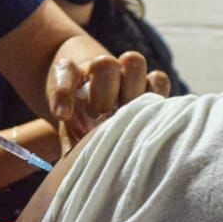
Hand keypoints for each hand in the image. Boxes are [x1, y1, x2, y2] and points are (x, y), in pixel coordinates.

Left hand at [49, 51, 170, 147]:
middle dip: (103, 91)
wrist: (98, 112)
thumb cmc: (81, 127)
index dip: (63, 91)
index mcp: (73, 77)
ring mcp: (125, 74)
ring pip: (133, 61)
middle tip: (99, 114)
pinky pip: (159, 79)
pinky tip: (148, 116)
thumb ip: (67, 141)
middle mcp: (99, 71)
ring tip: (126, 112)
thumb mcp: (69, 133)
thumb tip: (66, 159)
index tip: (63, 115)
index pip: (65, 72)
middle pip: (104, 63)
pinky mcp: (150, 84)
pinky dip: (156, 94)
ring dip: (131, 86)